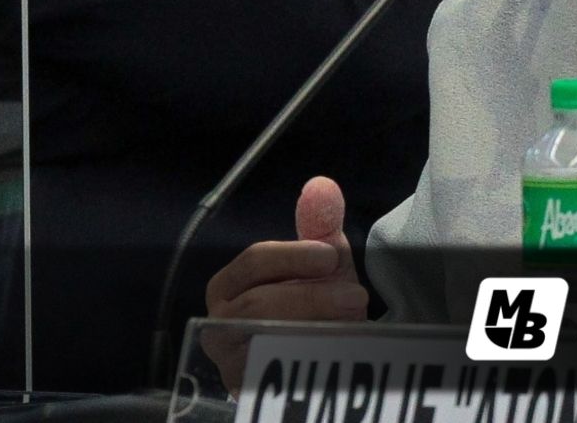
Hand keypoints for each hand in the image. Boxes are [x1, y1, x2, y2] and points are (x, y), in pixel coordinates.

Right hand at [201, 177, 368, 388]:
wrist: (313, 361)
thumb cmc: (311, 305)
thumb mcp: (318, 266)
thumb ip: (318, 227)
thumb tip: (322, 186)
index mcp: (227, 286)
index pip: (254, 261)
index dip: (294, 256)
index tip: (331, 257)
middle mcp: (219, 324)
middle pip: (259, 304)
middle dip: (313, 298)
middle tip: (357, 298)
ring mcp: (231, 363)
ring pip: (269, 341)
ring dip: (317, 329)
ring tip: (354, 322)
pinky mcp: (247, 391)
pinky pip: (279, 374)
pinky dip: (312, 361)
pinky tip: (339, 351)